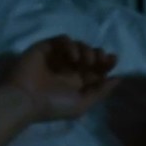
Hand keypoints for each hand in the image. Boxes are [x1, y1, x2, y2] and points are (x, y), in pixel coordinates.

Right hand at [6, 35, 120, 121]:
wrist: (26, 99)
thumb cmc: (53, 106)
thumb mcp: (82, 104)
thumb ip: (101, 91)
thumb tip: (119, 78)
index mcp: (78, 84)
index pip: (97, 69)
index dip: (107, 63)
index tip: (113, 60)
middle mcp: (69, 69)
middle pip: (90, 55)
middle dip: (98, 54)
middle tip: (100, 60)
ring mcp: (58, 58)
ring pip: (78, 45)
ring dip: (86, 50)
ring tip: (85, 62)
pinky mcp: (46, 48)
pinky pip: (63, 40)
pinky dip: (71, 45)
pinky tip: (72, 57)